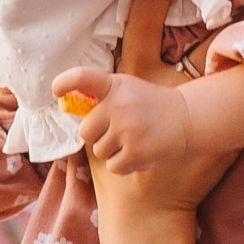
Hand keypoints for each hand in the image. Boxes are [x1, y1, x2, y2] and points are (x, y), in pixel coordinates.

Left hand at [51, 68, 190, 176]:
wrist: (187, 119)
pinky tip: (138, 151)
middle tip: (116, 130)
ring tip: (132, 139)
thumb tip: (67, 105)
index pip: (83, 77)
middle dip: (96, 134)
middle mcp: (119, 106)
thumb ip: (101, 95)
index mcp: (114, 86)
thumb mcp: (126, 89)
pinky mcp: (136, 153)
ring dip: (111, 150)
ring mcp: (128, 130)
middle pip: (85, 131)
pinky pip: (113, 166)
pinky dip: (123, 163)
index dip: (65, 82)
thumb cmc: (149, 104)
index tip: (56, 91)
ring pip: (99, 151)